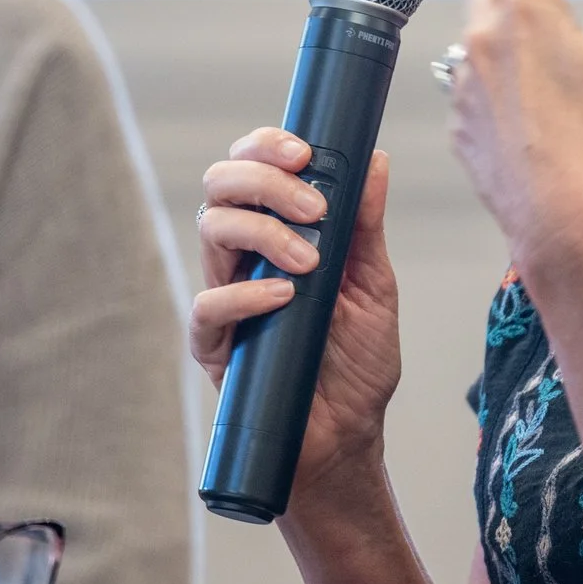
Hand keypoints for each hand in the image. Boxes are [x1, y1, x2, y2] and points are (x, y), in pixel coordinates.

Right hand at [187, 131, 402, 487]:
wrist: (349, 436)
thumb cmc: (359, 362)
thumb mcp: (374, 285)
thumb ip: (366, 225)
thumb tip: (375, 158)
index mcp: (277, 232)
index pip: (251, 168)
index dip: (265, 147)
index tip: (303, 151)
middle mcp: (243, 257)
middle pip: (220, 187)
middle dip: (264, 181)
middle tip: (314, 206)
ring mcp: (225, 298)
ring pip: (211, 231)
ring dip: (262, 231)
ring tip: (310, 261)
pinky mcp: (215, 346)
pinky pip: (207, 306)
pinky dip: (244, 294)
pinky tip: (284, 297)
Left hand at [447, 0, 582, 311]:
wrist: (571, 227)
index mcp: (530, 12)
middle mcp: (484, 40)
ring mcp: (465, 87)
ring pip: (472, 34)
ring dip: (491, 22)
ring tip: (512, 23)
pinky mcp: (460, 127)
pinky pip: (468, 84)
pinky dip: (486, 74)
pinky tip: (511, 91)